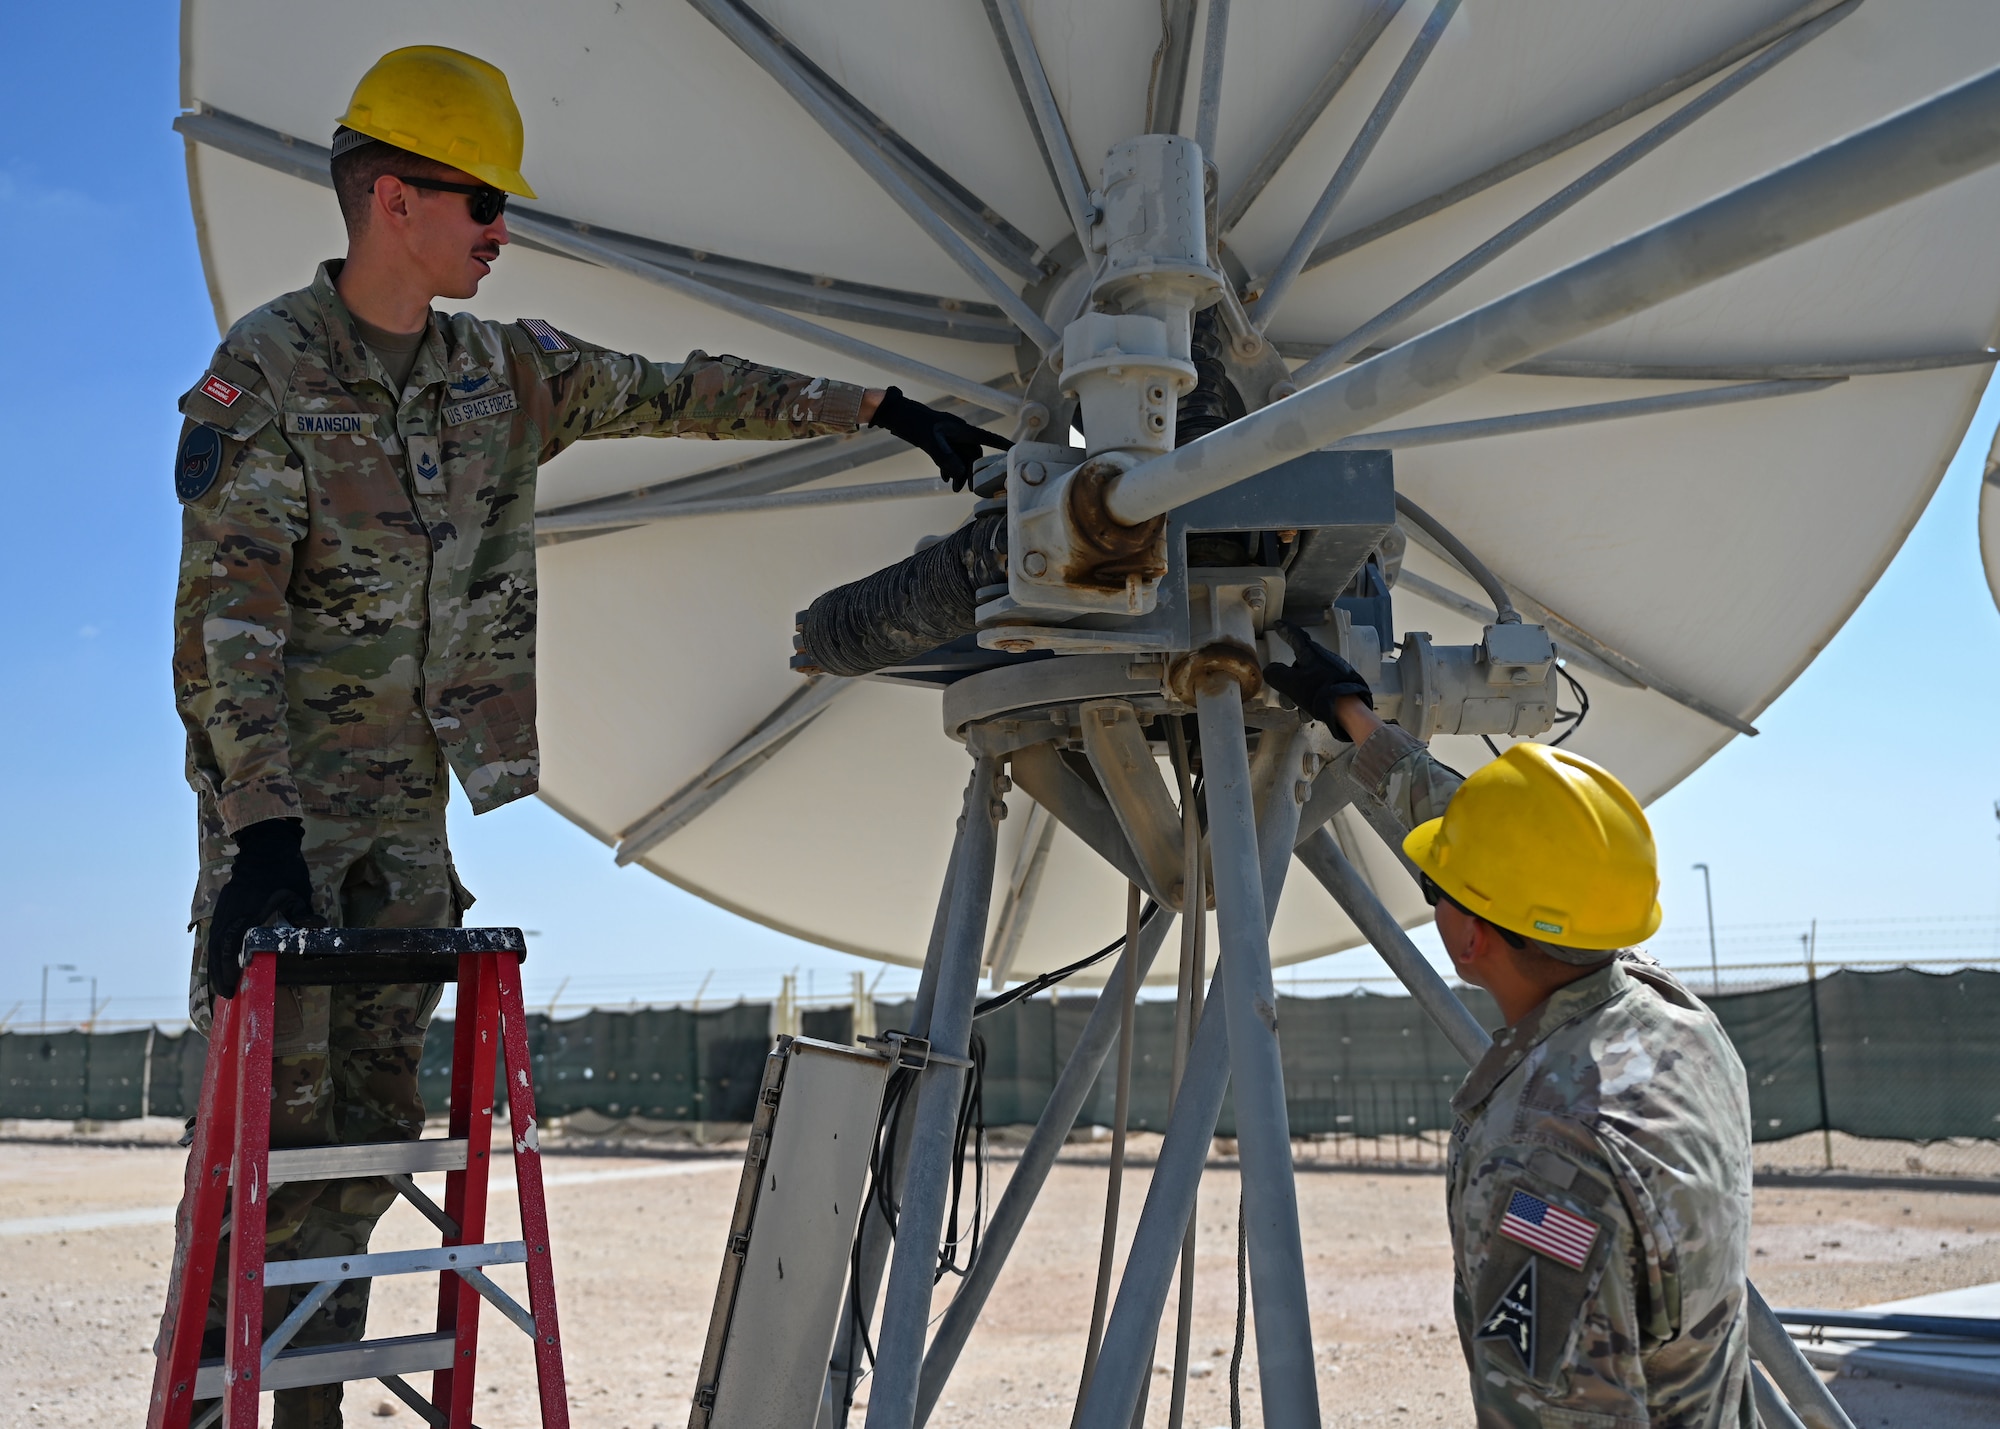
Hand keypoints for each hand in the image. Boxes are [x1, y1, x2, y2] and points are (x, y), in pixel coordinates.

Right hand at [205, 817, 318, 999]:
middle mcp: (230, 911)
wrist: (266, 844)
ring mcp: (224, 907)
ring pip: (214, 942)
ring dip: (215, 964)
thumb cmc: (284, 868)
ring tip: (220, 985)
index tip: (231, 987)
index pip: (232, 946)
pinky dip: (217, 951)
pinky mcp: (224, 905)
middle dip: (218, 973)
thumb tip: (318, 928)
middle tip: (224, 996)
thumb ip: (302, 913)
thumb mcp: (297, 892)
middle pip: (218, 948)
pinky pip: (216, 933)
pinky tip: (220, 963)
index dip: (228, 969)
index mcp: (246, 911)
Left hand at [868, 386, 1012, 490]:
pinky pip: (950, 455)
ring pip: (961, 457)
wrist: (897, 414)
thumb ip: (946, 458)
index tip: (1016, 450)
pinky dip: (949, 467)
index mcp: (961, 429)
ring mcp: (950, 436)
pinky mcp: (939, 440)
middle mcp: (959, 433)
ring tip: (954, 489)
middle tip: (969, 489)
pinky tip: (944, 478)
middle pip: (973, 455)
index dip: (1003, 445)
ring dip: (959, 472)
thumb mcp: (930, 442)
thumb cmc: (913, 423)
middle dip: (972, 472)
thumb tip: (960, 473)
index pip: (988, 438)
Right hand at [1262, 619, 1374, 740]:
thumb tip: (1270, 669)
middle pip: (1299, 665)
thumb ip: (1276, 675)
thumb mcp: (1291, 683)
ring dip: (1297, 694)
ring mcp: (1333, 673)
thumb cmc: (1320, 691)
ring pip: (1307, 680)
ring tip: (1295, 708)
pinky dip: (1310, 701)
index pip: (1295, 637)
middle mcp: (1323, 660)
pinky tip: (1308, 714)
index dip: (1285, 631)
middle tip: (1283, 692)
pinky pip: (1319, 690)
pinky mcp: (1339, 687)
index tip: (1278, 625)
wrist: (1349, 709)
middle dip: (1288, 680)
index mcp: (1311, 654)